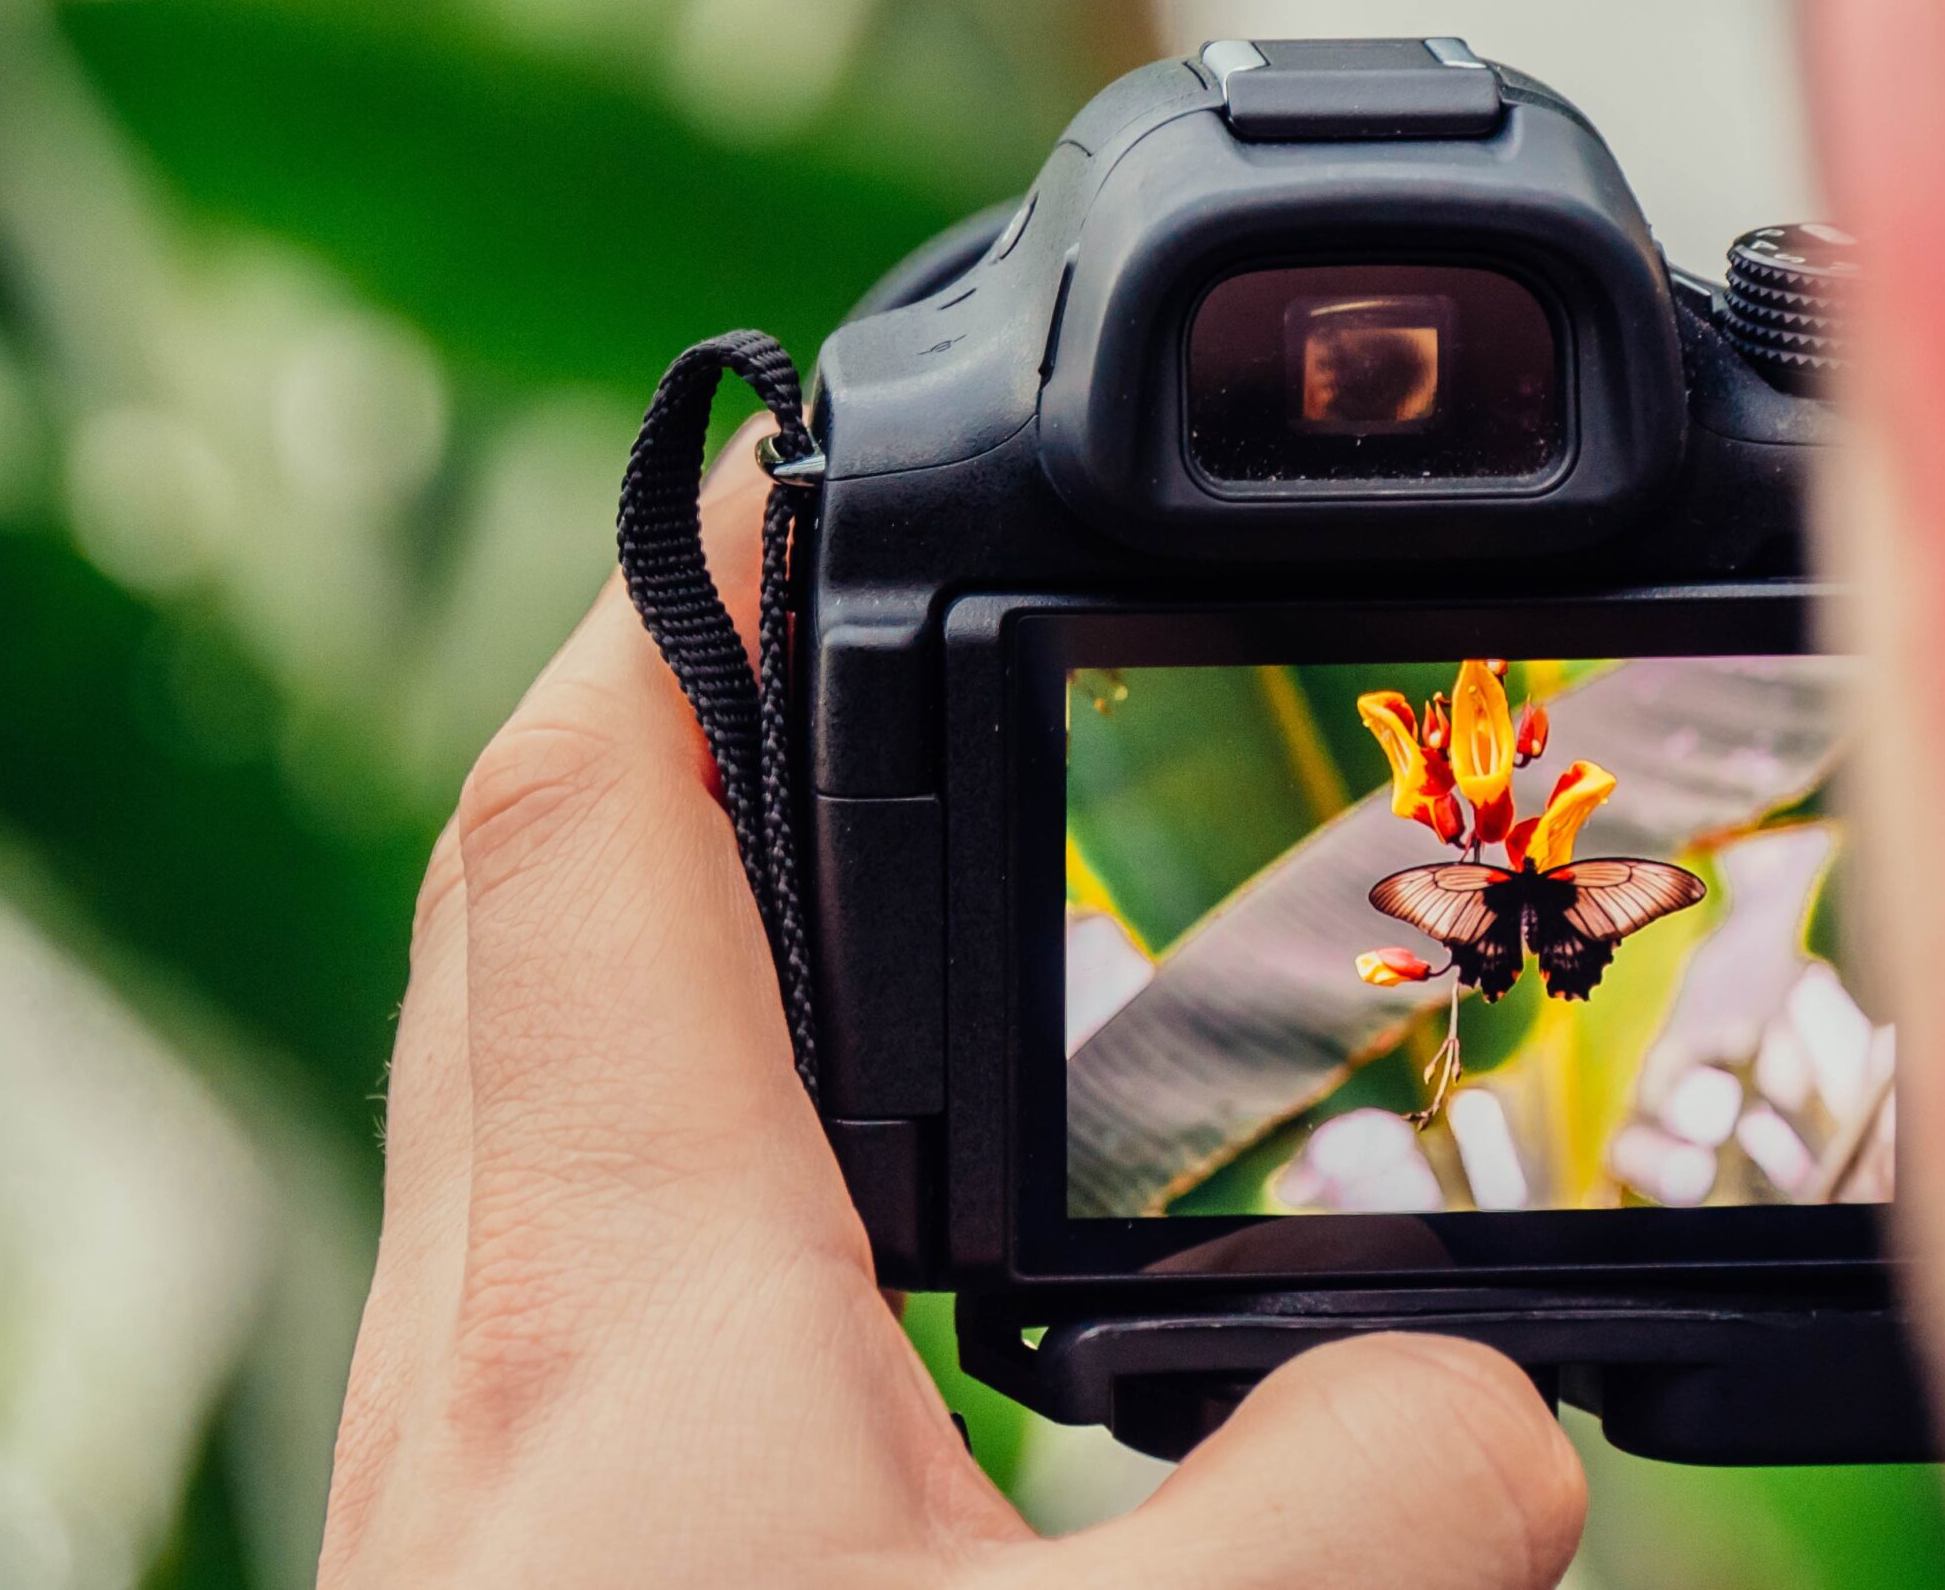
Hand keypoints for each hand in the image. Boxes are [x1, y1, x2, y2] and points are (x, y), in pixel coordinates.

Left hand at [316, 425, 1585, 1588]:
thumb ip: (1354, 1514)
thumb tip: (1490, 1407)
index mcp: (618, 1295)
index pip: (587, 813)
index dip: (684, 596)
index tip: (788, 463)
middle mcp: (486, 1327)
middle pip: (525, 896)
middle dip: (671, 721)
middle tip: (829, 641)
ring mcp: (453, 1436)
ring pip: (514, 1067)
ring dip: (664, 928)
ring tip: (853, 892)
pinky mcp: (490, 1540)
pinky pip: (542, 1233)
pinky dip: (667, 1131)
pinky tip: (814, 1227)